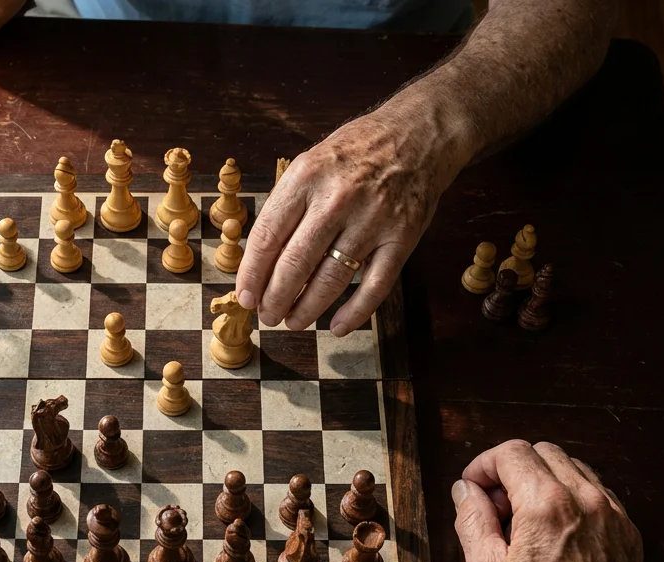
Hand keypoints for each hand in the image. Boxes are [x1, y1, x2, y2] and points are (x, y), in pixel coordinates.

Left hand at [236, 97, 472, 334]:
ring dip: (307, 309)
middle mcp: (337, 199)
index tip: (245, 297)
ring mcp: (372, 219)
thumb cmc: (356, 152)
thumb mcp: (311, 163)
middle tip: (267, 316)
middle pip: (295, 264)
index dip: (252, 275)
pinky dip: (354, 312)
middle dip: (275, 299)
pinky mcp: (402, 237)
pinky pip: (375, 286)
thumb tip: (259, 259)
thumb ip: (288, 205)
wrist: (418, 133)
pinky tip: (336, 326)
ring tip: (293, 322)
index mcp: (306, 178)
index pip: (267, 238)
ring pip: (331, 280)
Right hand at [453, 440, 663, 561]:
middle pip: (544, 452)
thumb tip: (465, 490)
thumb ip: (472, 519)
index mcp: (546, 505)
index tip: (474, 486)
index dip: (484, 464)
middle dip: (513, 469)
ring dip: (543, 480)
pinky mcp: (628, 533)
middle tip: (496, 504)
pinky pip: (596, 494)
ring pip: (573, 469)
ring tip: (525, 520)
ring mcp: (613, 515)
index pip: (512, 452)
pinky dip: (571, 499)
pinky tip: (555, 532)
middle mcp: (586, 500)